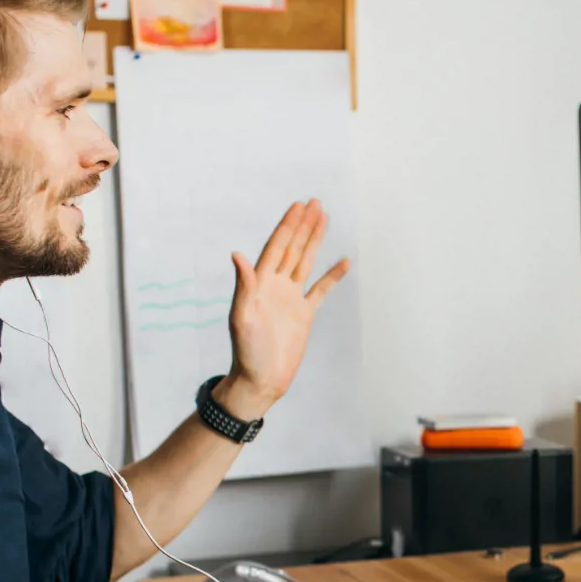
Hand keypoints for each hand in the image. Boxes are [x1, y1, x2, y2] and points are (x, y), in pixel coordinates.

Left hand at [221, 200, 348, 415]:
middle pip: (292, 248)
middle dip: (303, 225)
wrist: (262, 379)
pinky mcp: (304, 314)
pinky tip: (343, 261)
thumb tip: (237, 255)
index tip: (297, 207)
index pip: (276, 247)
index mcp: (260, 283)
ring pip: (306, 262)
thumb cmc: (247, 351)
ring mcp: (291, 298)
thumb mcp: (242, 317)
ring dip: (315, 240)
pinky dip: (332, 276)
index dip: (287, 226)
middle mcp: (276, 286)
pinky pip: (321, 289)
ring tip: (324, 218)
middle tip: (314, 202)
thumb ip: (244, 285)